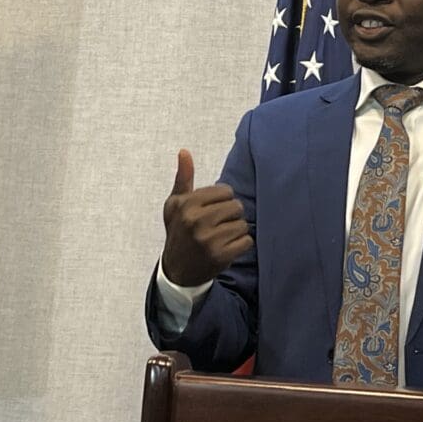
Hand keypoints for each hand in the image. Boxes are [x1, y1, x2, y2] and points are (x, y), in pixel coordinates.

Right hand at [160, 149, 252, 286]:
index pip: (226, 191)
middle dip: (231, 215)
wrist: (177, 270)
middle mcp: (196, 220)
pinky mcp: (220, 256)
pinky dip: (241, 244)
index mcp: (186, 204)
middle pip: (236, 206)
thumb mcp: (175, 204)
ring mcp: (208, 239)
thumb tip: (184, 151)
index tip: (213, 211)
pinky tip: (227, 248)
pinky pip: (247, 241)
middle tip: (218, 226)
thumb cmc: (179, 231)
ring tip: (222, 237)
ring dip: (237, 231)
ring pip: (243, 224)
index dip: (223, 200)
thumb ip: (183, 177)